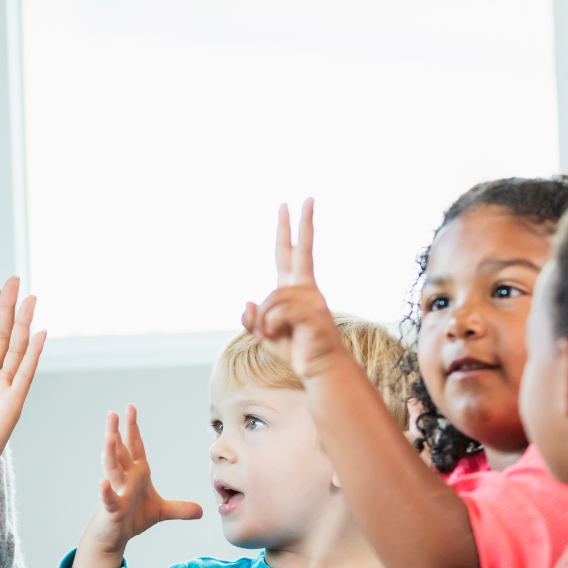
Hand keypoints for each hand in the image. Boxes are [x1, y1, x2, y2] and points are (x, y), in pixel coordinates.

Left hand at [0, 277, 46, 478]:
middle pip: (2, 335)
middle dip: (9, 308)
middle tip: (15, 281)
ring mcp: (4, 388)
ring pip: (16, 348)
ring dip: (23, 323)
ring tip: (30, 299)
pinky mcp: (13, 402)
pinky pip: (25, 373)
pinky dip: (33, 353)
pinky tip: (39, 333)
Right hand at [69, 406, 202, 567]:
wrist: (115, 537)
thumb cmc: (132, 518)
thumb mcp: (161, 511)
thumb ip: (180, 508)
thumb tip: (201, 511)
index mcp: (136, 473)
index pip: (134, 447)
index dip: (132, 428)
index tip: (130, 408)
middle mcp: (124, 479)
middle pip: (119, 452)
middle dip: (116, 432)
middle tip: (113, 413)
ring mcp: (116, 492)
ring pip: (111, 470)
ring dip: (110, 453)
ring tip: (108, 436)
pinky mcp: (111, 509)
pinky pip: (109, 498)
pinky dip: (106, 491)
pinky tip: (102, 483)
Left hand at [240, 199, 347, 380]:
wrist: (319, 369)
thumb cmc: (295, 350)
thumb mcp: (264, 334)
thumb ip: (252, 319)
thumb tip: (248, 302)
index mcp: (296, 288)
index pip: (291, 252)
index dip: (289, 229)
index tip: (291, 205)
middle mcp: (306, 288)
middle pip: (300, 250)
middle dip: (301, 224)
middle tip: (305, 198)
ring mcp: (311, 299)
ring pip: (271, 299)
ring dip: (264, 322)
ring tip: (273, 335)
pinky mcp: (312, 314)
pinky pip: (277, 314)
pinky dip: (269, 328)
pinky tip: (277, 336)